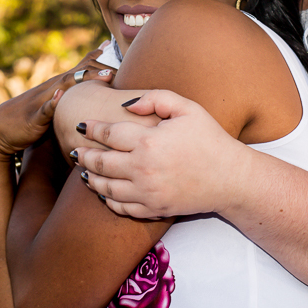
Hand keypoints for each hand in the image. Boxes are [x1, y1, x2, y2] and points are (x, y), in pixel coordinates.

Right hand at [0, 56, 115, 157]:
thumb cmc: (29, 119)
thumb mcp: (53, 107)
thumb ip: (69, 100)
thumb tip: (90, 98)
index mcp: (58, 87)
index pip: (80, 68)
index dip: (97, 58)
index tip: (114, 45)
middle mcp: (52, 89)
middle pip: (79, 74)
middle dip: (100, 69)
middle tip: (123, 65)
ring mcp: (43, 101)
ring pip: (65, 87)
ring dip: (84, 80)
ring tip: (104, 76)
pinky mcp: (34, 118)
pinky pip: (44, 109)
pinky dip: (52, 103)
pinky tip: (60, 98)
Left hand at [71, 89, 249, 218]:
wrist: (231, 179)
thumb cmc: (210, 140)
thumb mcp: (187, 108)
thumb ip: (156, 98)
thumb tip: (126, 105)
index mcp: (148, 141)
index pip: (108, 133)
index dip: (91, 128)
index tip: (81, 125)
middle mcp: (142, 169)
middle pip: (100, 162)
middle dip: (84, 155)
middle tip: (75, 150)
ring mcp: (146, 193)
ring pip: (105, 188)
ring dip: (90, 178)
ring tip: (83, 171)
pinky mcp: (153, 209)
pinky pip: (120, 207)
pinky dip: (107, 199)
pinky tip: (103, 191)